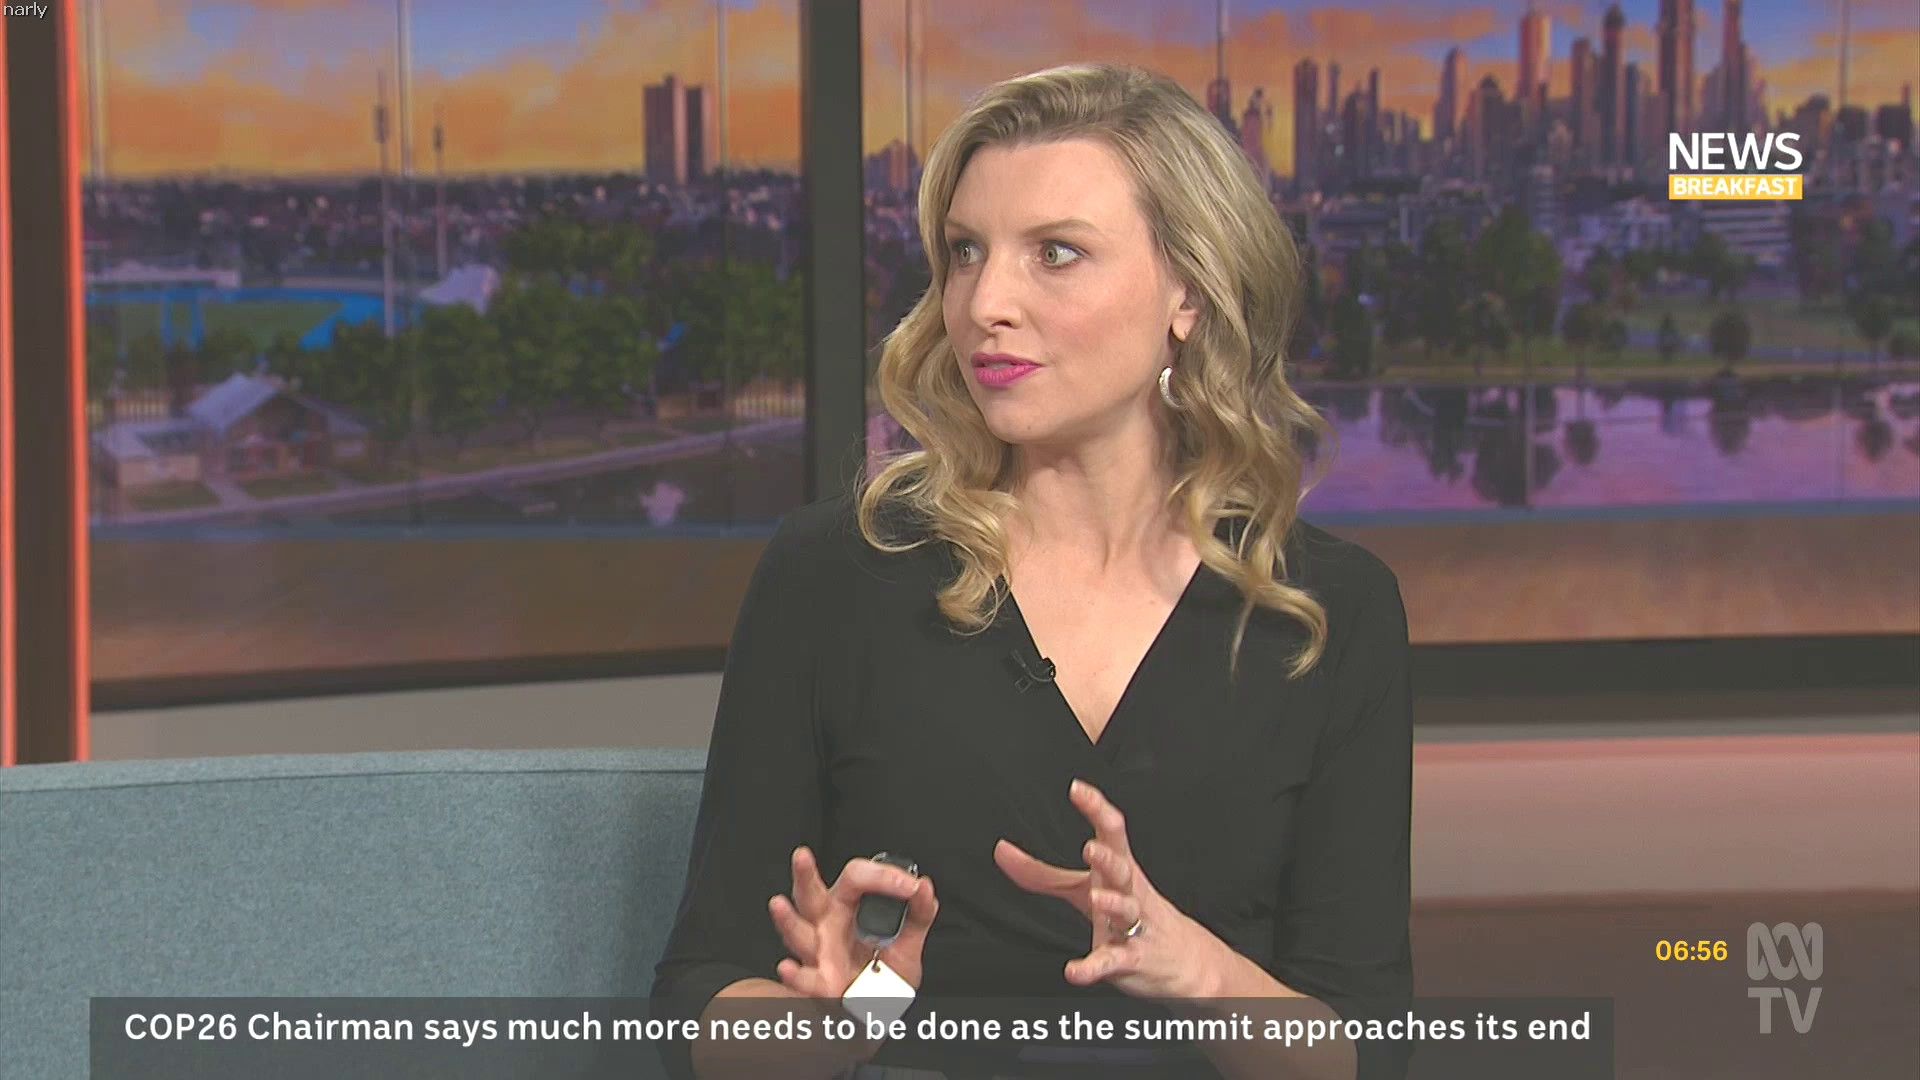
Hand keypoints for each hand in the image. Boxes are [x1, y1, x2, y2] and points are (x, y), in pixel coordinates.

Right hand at [768, 847, 939, 1000]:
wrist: (881, 1011)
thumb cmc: (885, 972)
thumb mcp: (909, 940)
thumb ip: (919, 914)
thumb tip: (924, 887)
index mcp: (847, 906)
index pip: (857, 878)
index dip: (882, 876)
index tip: (909, 886)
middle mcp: (826, 924)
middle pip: (810, 895)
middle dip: (804, 875)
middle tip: (802, 857)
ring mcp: (819, 953)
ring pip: (798, 933)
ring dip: (788, 921)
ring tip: (778, 905)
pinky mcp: (819, 983)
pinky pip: (805, 979)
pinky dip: (796, 976)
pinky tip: (788, 969)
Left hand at [995, 778, 1226, 1000]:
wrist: (1184, 960)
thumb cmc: (1130, 913)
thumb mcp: (1084, 889)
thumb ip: (1041, 873)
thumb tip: (1001, 851)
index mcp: (1119, 869)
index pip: (1113, 832)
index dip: (1097, 809)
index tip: (1077, 789)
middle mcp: (1130, 892)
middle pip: (1124, 870)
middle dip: (1109, 859)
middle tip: (1090, 848)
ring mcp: (1135, 926)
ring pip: (1128, 911)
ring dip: (1113, 905)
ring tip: (1096, 898)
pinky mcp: (1132, 960)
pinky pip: (1114, 961)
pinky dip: (1094, 967)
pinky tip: (1075, 971)